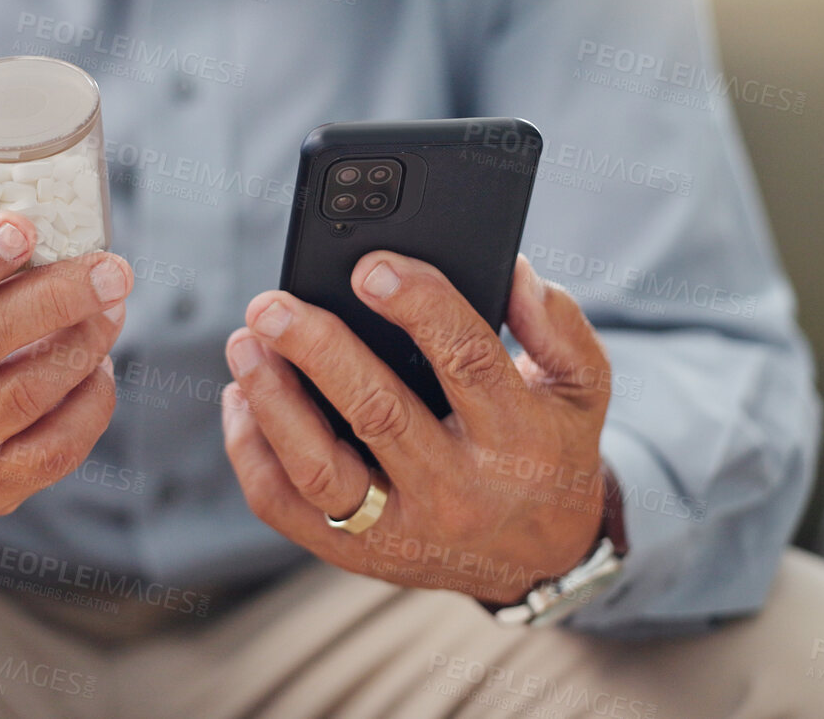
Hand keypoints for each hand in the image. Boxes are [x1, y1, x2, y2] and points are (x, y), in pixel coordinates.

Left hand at [221, 252, 611, 603]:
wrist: (541, 556)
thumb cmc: (550, 447)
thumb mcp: (580, 385)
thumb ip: (555, 321)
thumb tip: (510, 268)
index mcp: (517, 436)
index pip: (466, 360)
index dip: (420, 306)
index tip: (371, 267)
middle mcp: (458, 488)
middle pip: (378, 412)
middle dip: (318, 350)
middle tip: (272, 304)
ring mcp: (403, 528)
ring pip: (320, 470)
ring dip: (273, 403)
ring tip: (245, 344)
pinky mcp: (358, 553)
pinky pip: (287, 509)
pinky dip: (252, 454)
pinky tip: (242, 399)